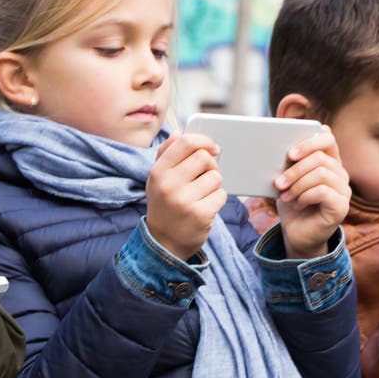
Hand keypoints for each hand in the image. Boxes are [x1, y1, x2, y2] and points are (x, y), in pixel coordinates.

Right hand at [144, 133, 227, 260]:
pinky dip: (217, 200)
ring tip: (201, 196)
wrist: (163, 243)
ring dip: (214, 185)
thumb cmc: (164, 206)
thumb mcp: (157, 180)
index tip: (213, 148)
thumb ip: (166, 154)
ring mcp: (184, 200)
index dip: (204, 141)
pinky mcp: (200, 214)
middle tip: (204, 178)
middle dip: (210, 166)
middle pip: (205, 158)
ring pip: (216, 177)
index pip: (186, 143)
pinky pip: (221, 195)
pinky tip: (205, 208)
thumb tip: (179, 134)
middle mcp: (169, 184)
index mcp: (158, 172)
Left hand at [272, 130, 351, 258]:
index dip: (309, 142)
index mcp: (328, 162)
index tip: (289, 154)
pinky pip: (323, 191)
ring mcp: (344, 190)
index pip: (328, 139)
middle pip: (320, 157)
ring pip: (321, 173)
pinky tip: (297, 204)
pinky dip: (304, 196)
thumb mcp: (287, 180)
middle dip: (295, 169)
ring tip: (285, 196)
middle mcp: (340, 173)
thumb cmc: (291, 203)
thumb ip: (289, 163)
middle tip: (278, 183)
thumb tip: (279, 148)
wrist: (296, 233)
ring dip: (297, 185)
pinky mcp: (342, 206)